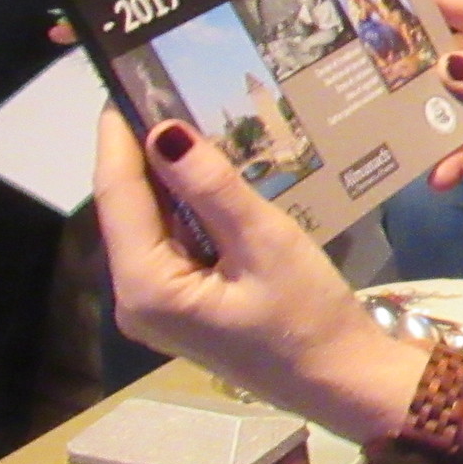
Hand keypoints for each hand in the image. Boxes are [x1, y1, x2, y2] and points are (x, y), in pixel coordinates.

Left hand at [93, 108, 393, 415]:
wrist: (345, 382)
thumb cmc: (309, 318)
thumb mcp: (265, 243)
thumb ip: (212, 187)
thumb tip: (165, 132)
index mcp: (146, 287)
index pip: (117, 195)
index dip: (119, 137)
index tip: (125, 81)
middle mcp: (136, 298)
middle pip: (129, 210)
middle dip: (145, 153)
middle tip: (168, 90)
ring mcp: (160, 307)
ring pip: (152, 226)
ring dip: (170, 180)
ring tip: (193, 121)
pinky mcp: (185, 309)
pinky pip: (174, 246)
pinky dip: (189, 210)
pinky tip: (212, 179)